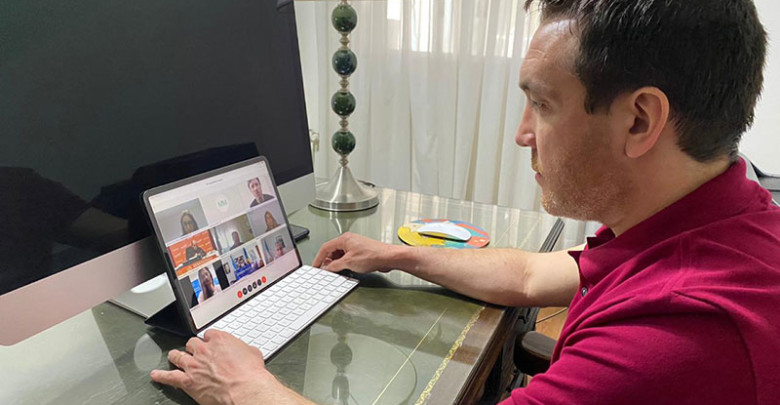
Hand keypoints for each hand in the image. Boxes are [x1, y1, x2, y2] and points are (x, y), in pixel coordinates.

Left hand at [150, 330, 309, 404]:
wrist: (244, 388)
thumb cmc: (250, 373)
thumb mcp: (253, 353)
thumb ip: (244, 350)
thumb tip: (247, 352)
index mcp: (219, 339)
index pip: (209, 335)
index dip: (209, 340)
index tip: (210, 344)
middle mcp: (203, 350)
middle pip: (192, 344)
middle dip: (193, 348)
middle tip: (194, 351)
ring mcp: (194, 365)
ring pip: (178, 356)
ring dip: (176, 356)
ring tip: (173, 356)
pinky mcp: (188, 381)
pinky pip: (169, 377)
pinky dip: (161, 376)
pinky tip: (156, 375)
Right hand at [313, 232, 398, 273]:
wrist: (388, 257)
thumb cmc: (372, 255)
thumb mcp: (349, 262)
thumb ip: (335, 266)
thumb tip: (327, 268)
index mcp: (344, 239)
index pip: (325, 248)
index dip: (319, 258)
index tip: (316, 266)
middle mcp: (349, 240)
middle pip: (332, 251)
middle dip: (328, 261)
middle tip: (325, 271)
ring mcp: (355, 246)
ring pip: (340, 255)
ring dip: (336, 263)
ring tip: (335, 271)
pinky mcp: (360, 252)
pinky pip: (347, 257)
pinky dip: (344, 263)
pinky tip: (345, 270)